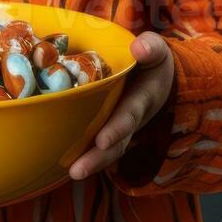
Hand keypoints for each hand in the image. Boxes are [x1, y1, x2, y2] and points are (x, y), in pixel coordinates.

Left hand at [67, 32, 172, 180]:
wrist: (158, 75)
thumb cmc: (151, 60)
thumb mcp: (156, 51)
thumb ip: (151, 48)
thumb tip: (139, 48)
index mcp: (142, 98)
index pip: (129, 115)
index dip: (117, 129)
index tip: (102, 140)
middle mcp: (131, 118)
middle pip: (116, 143)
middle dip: (98, 158)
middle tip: (77, 171)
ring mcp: (121, 127)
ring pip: (107, 150)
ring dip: (90, 163)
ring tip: (71, 173)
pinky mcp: (108, 128)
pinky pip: (97, 145)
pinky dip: (84, 155)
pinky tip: (63, 164)